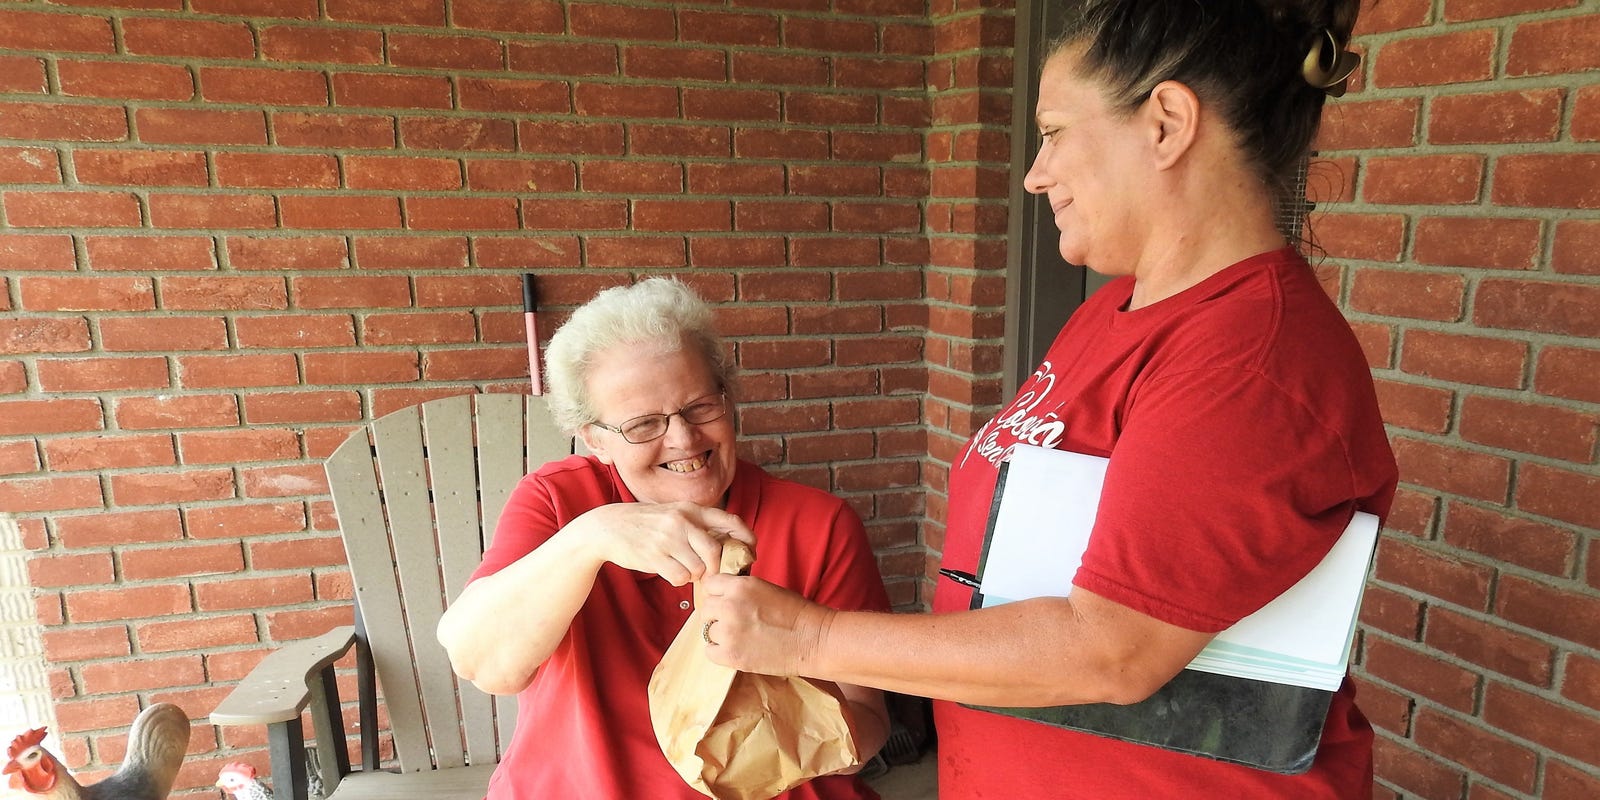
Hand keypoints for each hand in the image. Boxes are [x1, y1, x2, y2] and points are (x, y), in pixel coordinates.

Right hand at [566, 502, 754, 585]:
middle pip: (715, 552)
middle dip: (716, 568)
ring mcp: (668, 539)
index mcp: (691, 509)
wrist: (608, 527)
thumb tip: (729, 542)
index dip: (746, 538)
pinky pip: (680, 578)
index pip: (730, 521)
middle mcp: (681, 521)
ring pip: (698, 568)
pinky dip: (678, 580)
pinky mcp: (655, 556)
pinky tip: (668, 571)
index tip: (751, 551)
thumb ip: (698, 524)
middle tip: (709, 572)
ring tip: (681, 567)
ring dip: (693, 574)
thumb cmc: (646, 523)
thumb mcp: (674, 513)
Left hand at [698, 573, 835, 676]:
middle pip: (706, 609)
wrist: (814, 640)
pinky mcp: (731, 655)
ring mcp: (729, 632)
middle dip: (718, 615)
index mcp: (740, 586)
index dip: (718, 594)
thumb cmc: (796, 613)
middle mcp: (730, 606)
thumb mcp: (765, 588)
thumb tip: (720, 597)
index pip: (709, 585)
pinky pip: (710, 652)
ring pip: (708, 631)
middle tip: (737, 623)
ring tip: (742, 638)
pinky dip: (720, 653)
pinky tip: (738, 650)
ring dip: (720, 635)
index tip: (725, 602)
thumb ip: (739, 590)